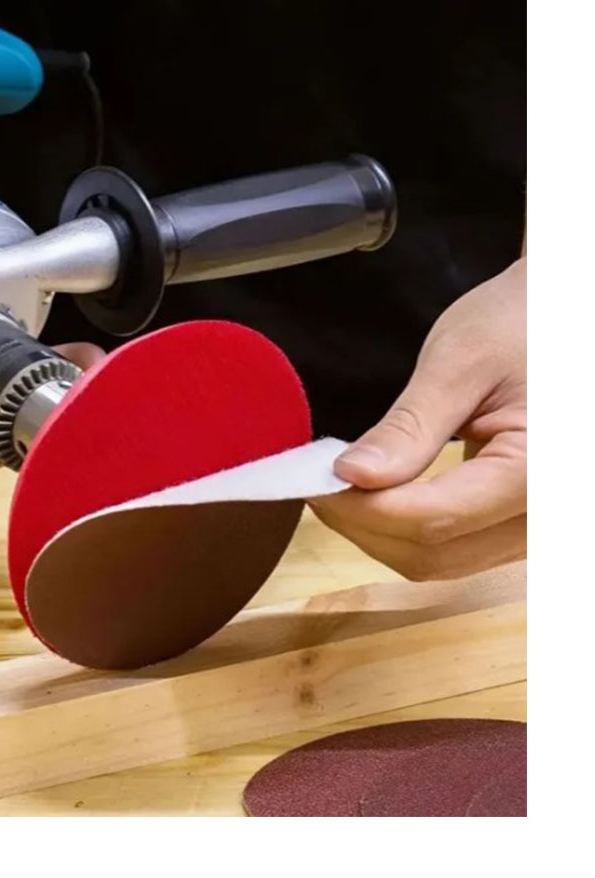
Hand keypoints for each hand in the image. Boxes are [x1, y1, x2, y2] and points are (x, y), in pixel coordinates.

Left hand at [309, 258, 525, 579]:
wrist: (564, 315)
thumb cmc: (523, 323)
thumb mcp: (461, 363)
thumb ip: (410, 426)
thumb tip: (351, 475)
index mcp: (540, 472)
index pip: (431, 519)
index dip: (360, 508)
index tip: (313, 481)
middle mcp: (546, 515)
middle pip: (432, 553)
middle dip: (362, 524)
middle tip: (316, 482)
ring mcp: (534, 526)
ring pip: (440, 562)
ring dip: (379, 533)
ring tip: (339, 486)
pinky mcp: (517, 522)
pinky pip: (456, 548)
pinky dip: (405, 529)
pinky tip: (376, 494)